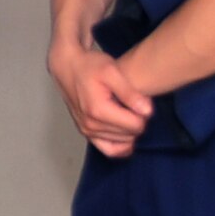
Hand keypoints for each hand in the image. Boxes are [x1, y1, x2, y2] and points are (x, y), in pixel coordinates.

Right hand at [48, 42, 152, 157]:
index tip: (140, 100)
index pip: (137, 125)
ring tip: (126, 111)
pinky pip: (108, 149)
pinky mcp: (85, 132)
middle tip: (133, 104)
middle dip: (137, 121)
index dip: (144, 113)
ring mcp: (86, 130)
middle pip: (131, 135)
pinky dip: (121, 146)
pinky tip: (127, 136)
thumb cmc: (88, 65)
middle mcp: (90, 124)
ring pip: (123, 143)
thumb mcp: (112, 71)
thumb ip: (130, 93)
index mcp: (98, 110)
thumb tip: (147, 112)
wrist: (67, 65)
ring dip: (129, 130)